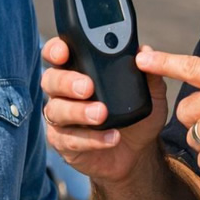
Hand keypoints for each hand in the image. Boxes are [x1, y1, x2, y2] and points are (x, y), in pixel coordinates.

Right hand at [40, 38, 169, 184]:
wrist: (138, 150)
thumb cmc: (135, 113)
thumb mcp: (149, 92)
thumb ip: (147, 72)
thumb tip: (146, 51)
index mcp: (78, 70)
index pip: (57, 53)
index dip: (55, 50)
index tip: (64, 52)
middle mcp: (63, 91)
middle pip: (50, 80)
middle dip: (66, 81)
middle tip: (88, 87)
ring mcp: (61, 118)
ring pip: (56, 110)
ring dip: (78, 111)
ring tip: (101, 114)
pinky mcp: (64, 143)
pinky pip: (69, 139)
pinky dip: (91, 139)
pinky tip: (111, 137)